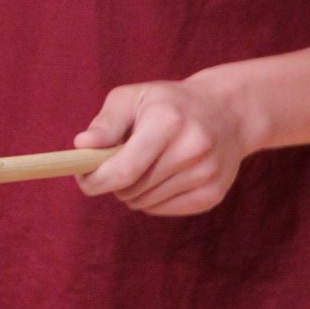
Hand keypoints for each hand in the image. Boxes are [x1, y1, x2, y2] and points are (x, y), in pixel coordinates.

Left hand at [73, 70, 252, 217]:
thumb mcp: (133, 98)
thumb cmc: (168, 103)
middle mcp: (192, 149)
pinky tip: (164, 175)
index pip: (123, 170)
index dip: (95, 180)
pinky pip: (164, 210)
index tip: (83, 178)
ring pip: (145, 204)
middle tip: (119, 162)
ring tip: (146, 164)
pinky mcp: (213, 194)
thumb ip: (105, 123)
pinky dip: (153, 199)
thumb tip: (81, 146)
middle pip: (132, 190)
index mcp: (167, 121)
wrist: (227, 112)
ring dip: (133, 191)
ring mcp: (206, 174)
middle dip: (113, 182)